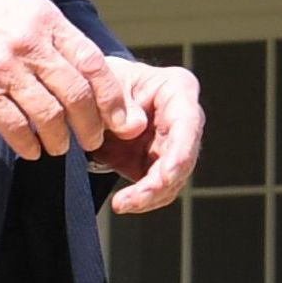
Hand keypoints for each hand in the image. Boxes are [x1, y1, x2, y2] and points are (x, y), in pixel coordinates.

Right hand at [0, 0, 117, 158]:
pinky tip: (31, 150)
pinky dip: (28, 144)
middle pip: (75, 92)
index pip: (92, 62)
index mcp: (44, 19)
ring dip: (60, 139)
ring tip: (59, 147)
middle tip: (94, 140)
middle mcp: (28, 42)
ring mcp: (3, 67)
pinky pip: (14, 126)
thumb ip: (54, 35)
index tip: (122, 119)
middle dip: (91, 124)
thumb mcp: (21, 7)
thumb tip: (89, 72)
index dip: (112, 96)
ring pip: (48, 114)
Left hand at [89, 56, 207, 213]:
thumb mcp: (106, 80)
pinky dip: (141, 199)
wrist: (94, 94)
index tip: (165, 176)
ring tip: (123, 203)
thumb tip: (136, 127)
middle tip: (135, 199)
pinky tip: (123, 203)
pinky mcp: (157, 165)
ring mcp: (173, 145)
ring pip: (173, 180)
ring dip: (149, 196)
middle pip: (183, 158)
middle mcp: (184, 120)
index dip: (180, 153)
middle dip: (160, 183)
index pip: (187, 123)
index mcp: (178, 90)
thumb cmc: (106, 79)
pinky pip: (156, 189)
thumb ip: (120, 101)